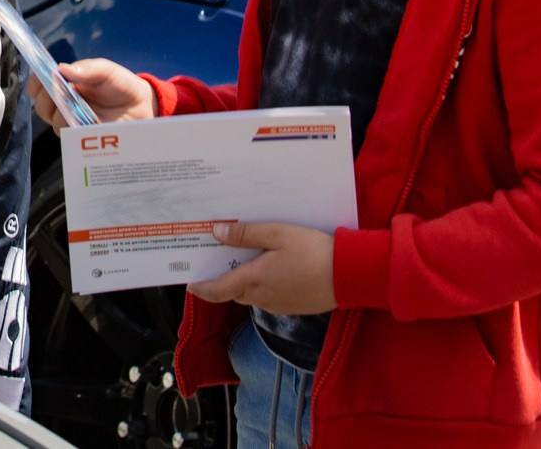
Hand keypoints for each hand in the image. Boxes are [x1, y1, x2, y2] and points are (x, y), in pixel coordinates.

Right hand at [27, 58, 156, 131]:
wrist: (141, 107)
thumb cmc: (120, 85)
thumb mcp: (106, 70)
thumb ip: (86, 68)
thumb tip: (61, 69)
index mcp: (63, 85)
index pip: (38, 85)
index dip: (36, 82)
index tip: (44, 78)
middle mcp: (63, 105)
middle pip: (41, 106)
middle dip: (49, 98)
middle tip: (63, 91)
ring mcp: (72, 122)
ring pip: (54, 122)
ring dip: (64, 114)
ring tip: (79, 107)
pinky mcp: (82, 138)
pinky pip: (71, 137)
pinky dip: (76, 128)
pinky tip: (86, 121)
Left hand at [186, 221, 336, 314]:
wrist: (350, 275)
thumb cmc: (313, 251)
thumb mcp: (277, 234)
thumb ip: (246, 234)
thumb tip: (217, 233)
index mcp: (254, 279)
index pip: (219, 290)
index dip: (202, 289)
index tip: (190, 284)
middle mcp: (263, 297)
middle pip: (234, 292)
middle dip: (224, 280)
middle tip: (219, 261)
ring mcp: (279, 305)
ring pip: (252, 295)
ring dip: (245, 282)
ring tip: (245, 261)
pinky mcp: (294, 306)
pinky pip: (270, 297)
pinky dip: (263, 285)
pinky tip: (272, 269)